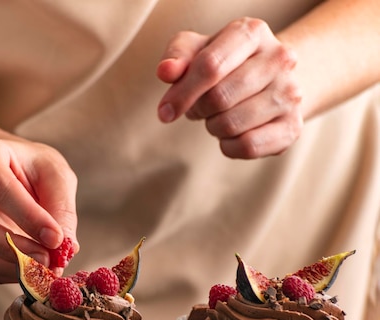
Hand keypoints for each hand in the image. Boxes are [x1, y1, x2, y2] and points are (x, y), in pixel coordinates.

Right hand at [0, 135, 78, 283]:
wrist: (7, 167)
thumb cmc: (31, 166)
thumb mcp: (55, 174)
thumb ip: (61, 207)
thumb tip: (64, 249)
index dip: (28, 217)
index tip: (56, 239)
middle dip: (12, 249)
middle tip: (47, 261)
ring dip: (12, 267)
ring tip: (43, 268)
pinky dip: (8, 272)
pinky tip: (30, 266)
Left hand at [156, 17, 302, 157]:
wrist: (269, 79)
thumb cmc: (224, 63)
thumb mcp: (197, 50)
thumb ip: (177, 56)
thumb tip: (166, 72)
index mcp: (252, 33)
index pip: (210, 66)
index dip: (181, 93)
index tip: (165, 111)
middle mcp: (280, 59)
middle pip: (219, 98)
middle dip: (198, 109)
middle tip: (200, 107)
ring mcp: (291, 93)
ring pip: (232, 125)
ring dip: (213, 127)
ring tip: (219, 116)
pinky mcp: (294, 127)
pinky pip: (248, 147)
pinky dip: (229, 146)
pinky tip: (232, 134)